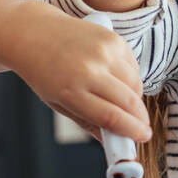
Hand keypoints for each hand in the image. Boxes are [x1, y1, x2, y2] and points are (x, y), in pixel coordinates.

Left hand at [6, 1, 150, 142]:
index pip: (111, 117)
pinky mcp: (111, 38)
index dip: (132, 130)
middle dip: (141, 118)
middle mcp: (89, 70)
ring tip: (125, 102)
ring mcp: (102, 52)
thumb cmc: (44, 73)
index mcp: (71, 91)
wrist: (34, 33)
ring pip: (135, 83)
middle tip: (143, 127)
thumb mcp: (58, 104)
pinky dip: (131, 76)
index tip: (143, 137)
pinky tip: (119, 79)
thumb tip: (112, 143)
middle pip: (129, 102)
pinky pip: (133, 64)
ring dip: (136, 98)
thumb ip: (88, 123)